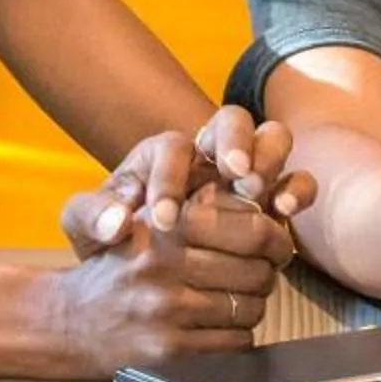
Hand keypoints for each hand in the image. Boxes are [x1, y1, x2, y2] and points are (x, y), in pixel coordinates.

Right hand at [43, 189, 293, 374]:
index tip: (277, 243)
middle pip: (258, 271)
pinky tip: (221, 324)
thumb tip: (266, 207)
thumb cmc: (120, 265)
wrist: (70, 319)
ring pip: (251, 308)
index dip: (276, 238)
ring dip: (253, 304)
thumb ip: (203, 208)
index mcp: (167, 225)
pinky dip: (238, 334)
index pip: (253, 229)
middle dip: (268, 272)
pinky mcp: (169, 350)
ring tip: (238, 297)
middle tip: (262, 272)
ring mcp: (167, 310)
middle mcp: (166, 265)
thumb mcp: (151, 220)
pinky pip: (235, 342)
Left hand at [58, 116, 318, 259]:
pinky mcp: (272, 198)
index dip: (170, 180)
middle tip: (233, 175)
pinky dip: (295, 190)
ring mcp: (246, 171)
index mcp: (164, 153)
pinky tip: (283, 212)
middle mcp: (209, 152)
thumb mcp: (85, 225)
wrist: (140, 260)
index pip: (171, 148)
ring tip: (259, 192)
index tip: (165, 221)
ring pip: (272, 139)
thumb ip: (91, 216)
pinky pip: (296, 180)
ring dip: (269, 159)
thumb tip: (116, 223)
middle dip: (235, 142)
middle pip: (232, 121)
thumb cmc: (113, 233)